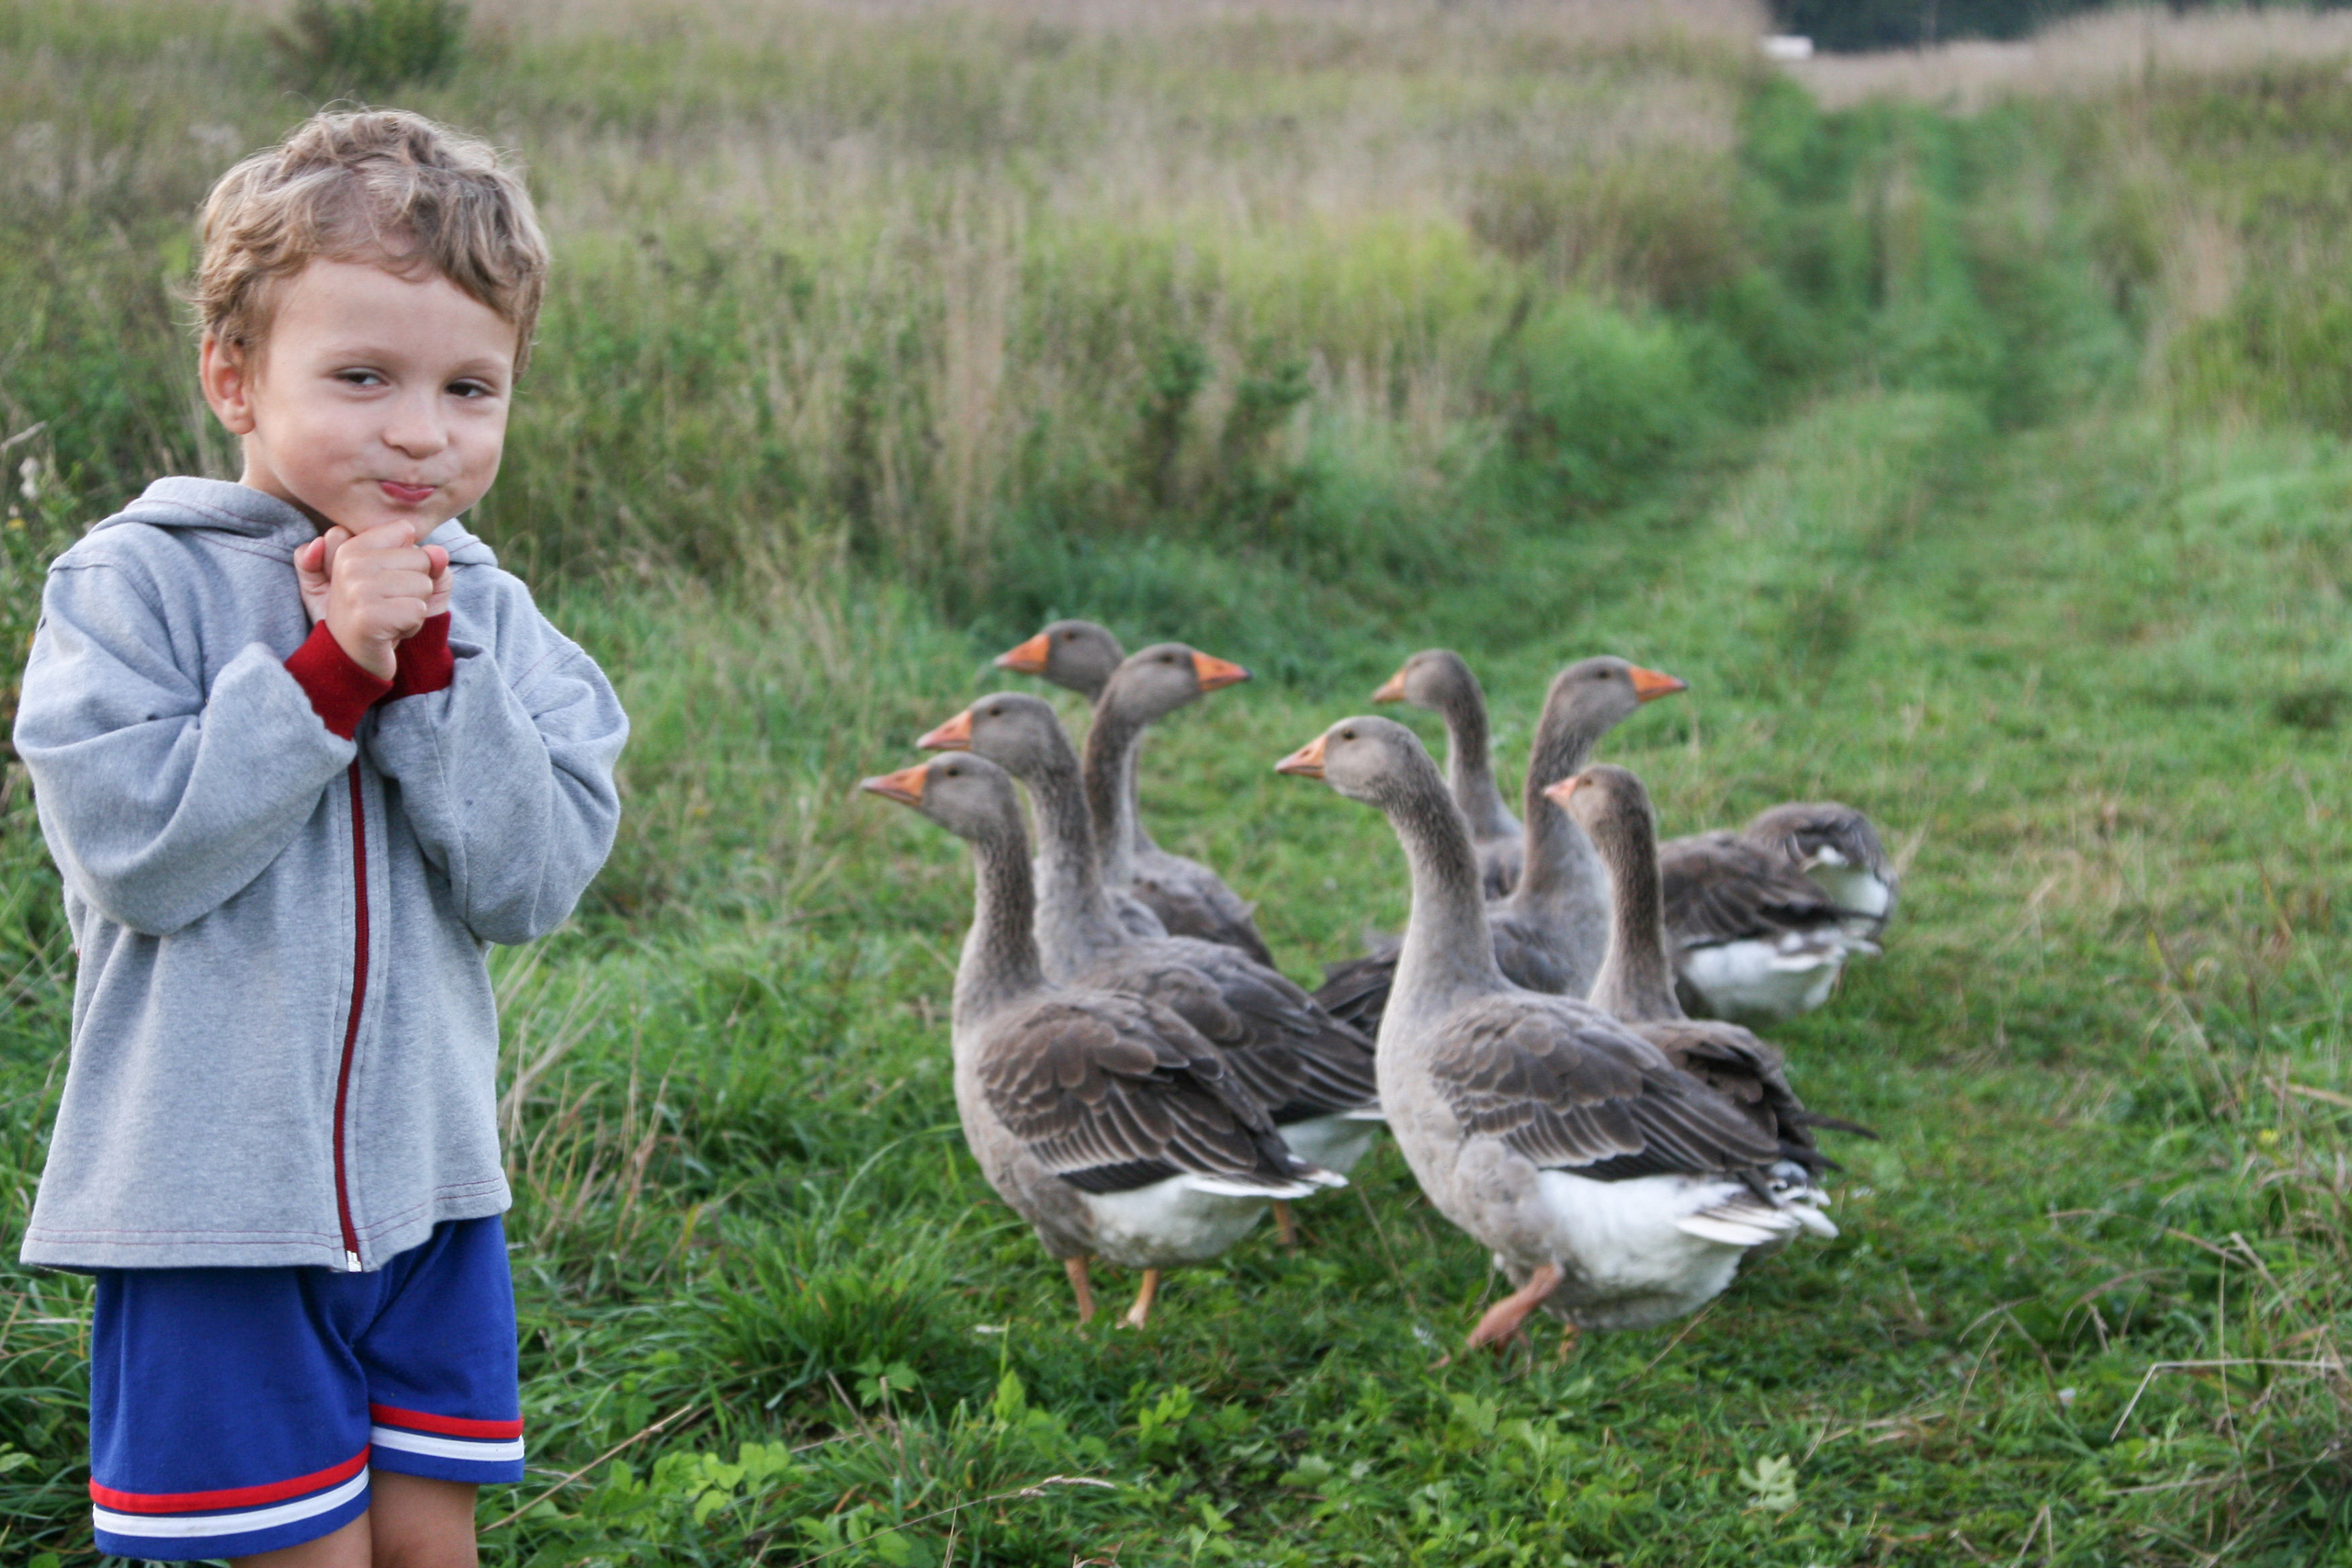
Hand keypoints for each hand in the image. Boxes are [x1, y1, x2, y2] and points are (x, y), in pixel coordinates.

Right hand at [297, 521, 451, 680]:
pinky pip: (418, 610)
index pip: (406, 530)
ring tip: (390, 617)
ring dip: (415, 608)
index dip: (411, 558)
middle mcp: (350, 563)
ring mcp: (356, 589)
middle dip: (416, 586)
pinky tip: (391, 632)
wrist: (356, 659)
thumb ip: (426, 560)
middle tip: (390, 604)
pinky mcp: (368, 616)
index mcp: (353, 547)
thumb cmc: (384, 614)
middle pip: (421, 558)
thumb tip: (440, 554)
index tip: (389, 579)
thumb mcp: (405, 580)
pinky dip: (413, 625)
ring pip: (423, 585)